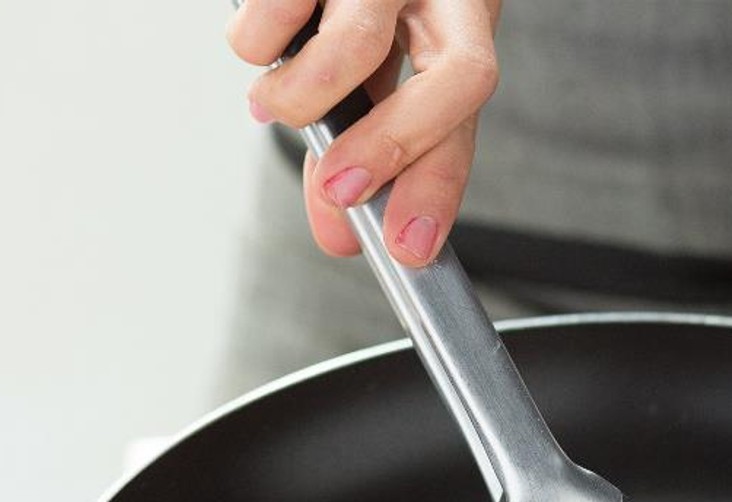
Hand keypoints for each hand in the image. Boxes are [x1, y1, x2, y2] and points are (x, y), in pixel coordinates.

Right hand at [227, 0, 500, 265]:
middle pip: (456, 76)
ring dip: (304, 99)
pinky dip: (256, 43)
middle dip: (391, 150)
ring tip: (275, 102)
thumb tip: (339, 228)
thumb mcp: (378, 67)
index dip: (440, 182)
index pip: (472, 110)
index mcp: (464, 20)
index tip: (408, 244)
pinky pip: (276, 6)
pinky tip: (261, 42)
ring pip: (356, 45)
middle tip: (340, 189)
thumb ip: (364, 146)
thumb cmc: (359, 1)